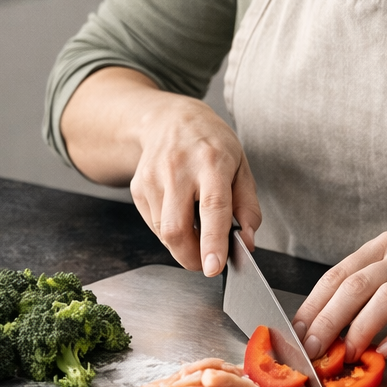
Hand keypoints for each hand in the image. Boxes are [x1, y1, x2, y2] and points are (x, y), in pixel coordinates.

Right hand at [129, 92, 261, 276]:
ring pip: (164, 232)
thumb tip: (246, 241)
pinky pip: (154, 225)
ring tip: (198, 230)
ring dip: (183, 246)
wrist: (169, 119)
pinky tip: (181, 213)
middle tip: (209, 261)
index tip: (214, 267)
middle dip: (192, 257)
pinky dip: (170, 232)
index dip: (213, 242)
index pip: (212, 208)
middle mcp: (178, 169)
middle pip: (177, 228)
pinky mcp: (138, 188)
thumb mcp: (241, 166)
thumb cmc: (211, 143)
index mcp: (211, 162)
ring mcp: (153, 178)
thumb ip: (248, 206)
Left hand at [291, 232, 386, 361]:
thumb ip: (368, 293)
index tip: (296, 333)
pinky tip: (385, 352)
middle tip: (313, 349)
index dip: (314, 304)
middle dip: (329, 319)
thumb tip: (326, 329)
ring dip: (362, 327)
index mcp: (385, 247)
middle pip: (357, 284)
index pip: (339, 273)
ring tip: (347, 353)